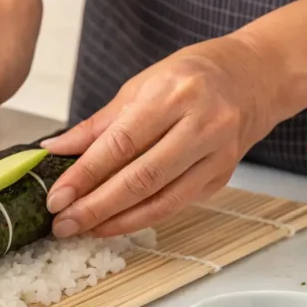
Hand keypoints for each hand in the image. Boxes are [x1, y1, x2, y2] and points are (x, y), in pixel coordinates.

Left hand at [42, 34, 278, 237]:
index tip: (56, 197)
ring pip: (161, 199)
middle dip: (96, 206)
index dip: (85, 175)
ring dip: (116, 220)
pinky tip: (112, 224)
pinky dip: (140, 219)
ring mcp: (217, 155)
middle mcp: (201, 125)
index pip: (121, 144)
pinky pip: (175, 205)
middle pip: (141, 177)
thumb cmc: (190, 77)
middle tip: (63, 223)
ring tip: (82, 229)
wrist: (253, 77)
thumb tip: (53, 150)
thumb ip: (97, 125)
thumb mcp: (139, 87)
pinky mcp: (222, 176)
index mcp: (174, 94)